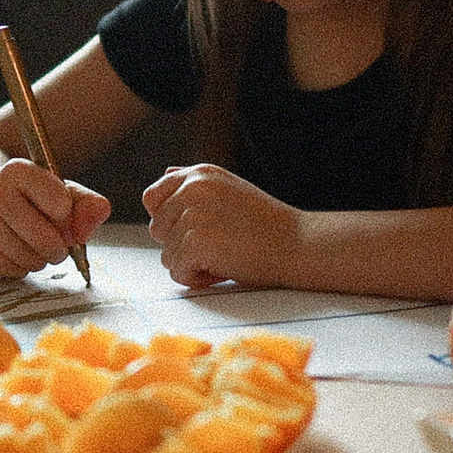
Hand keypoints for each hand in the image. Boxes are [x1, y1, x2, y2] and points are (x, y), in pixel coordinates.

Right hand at [0, 156, 108, 275]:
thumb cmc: (28, 197)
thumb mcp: (60, 191)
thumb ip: (86, 204)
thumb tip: (90, 226)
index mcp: (18, 171)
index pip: (60, 203)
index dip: (66, 215)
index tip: (59, 211)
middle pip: (45, 238)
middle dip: (59, 248)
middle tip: (57, 244)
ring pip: (29, 258)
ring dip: (41, 259)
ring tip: (36, 247)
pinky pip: (12, 269)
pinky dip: (22, 267)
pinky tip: (18, 252)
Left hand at [142, 164, 302, 288]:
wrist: (299, 244)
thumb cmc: (267, 226)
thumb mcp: (229, 190)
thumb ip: (196, 185)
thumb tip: (166, 174)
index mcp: (199, 173)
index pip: (153, 197)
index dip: (170, 221)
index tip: (200, 229)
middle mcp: (192, 188)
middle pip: (157, 230)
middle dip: (182, 244)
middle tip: (221, 244)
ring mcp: (192, 214)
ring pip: (166, 254)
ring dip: (193, 263)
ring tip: (226, 255)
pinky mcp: (195, 242)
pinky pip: (176, 271)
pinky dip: (197, 279)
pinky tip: (223, 268)